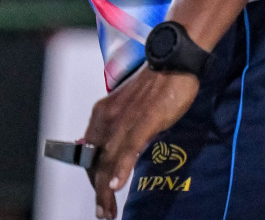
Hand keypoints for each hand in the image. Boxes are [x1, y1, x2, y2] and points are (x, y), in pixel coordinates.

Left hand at [83, 66, 198, 218]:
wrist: (174, 60)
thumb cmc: (156, 84)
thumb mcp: (130, 108)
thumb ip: (118, 127)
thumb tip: (109, 149)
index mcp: (102, 113)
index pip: (90, 154)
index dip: (93, 177)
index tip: (100, 195)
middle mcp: (107, 117)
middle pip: (96, 162)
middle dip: (98, 191)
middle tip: (104, 213)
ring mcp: (124, 120)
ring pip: (108, 161)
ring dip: (105, 191)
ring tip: (107, 212)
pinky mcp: (144, 121)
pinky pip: (127, 149)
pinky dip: (120, 169)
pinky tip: (116, 186)